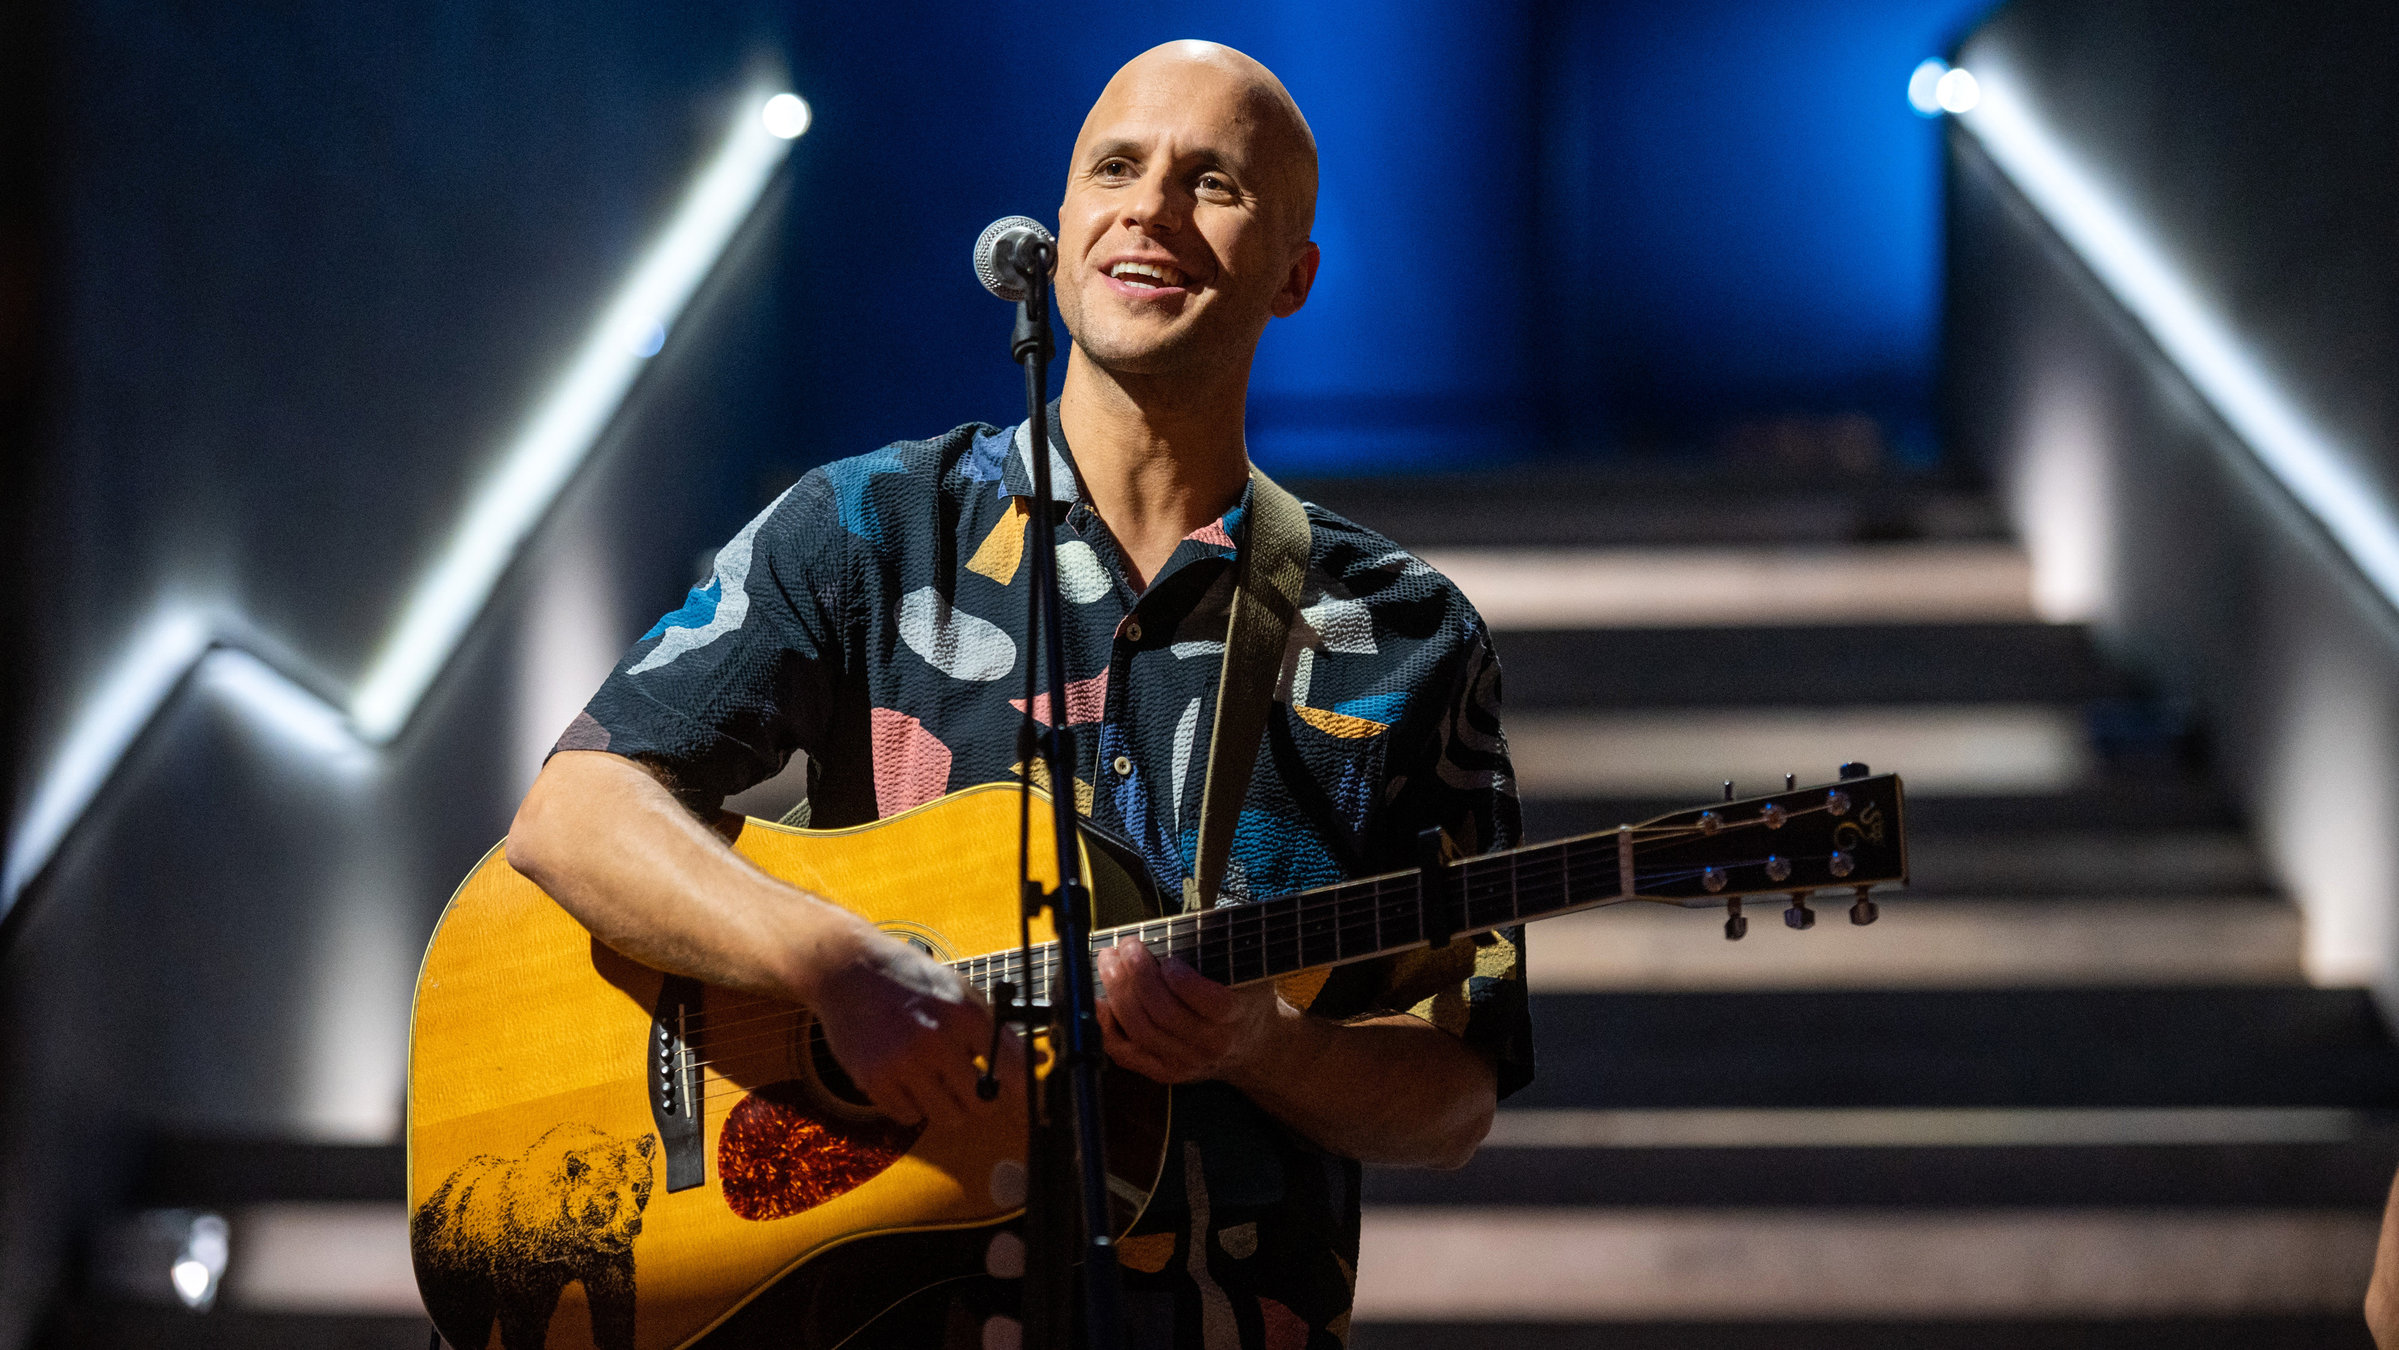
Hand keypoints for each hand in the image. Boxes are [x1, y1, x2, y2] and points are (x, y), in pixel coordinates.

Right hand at [803, 920, 1011, 1128]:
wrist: (847, 970)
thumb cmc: (909, 979)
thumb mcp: (959, 991)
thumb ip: (998, 1028)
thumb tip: (1041, 1060)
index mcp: (965, 1014)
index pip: (1011, 1069)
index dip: (1023, 1091)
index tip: (1025, 1101)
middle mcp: (936, 1040)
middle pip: (981, 1103)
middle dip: (981, 1099)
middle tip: (971, 1086)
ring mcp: (903, 1062)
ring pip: (947, 1117)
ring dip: (948, 1107)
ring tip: (937, 1083)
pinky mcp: (874, 1079)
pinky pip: (909, 1117)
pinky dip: (913, 1107)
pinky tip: (908, 1082)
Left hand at [1094, 938, 1287, 1084]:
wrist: (1253, 1047)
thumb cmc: (1245, 998)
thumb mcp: (1248, 970)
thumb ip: (1222, 950)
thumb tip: (1180, 925)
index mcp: (1236, 1016)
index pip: (1211, 1003)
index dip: (1184, 981)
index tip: (1168, 959)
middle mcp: (1211, 1044)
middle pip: (1166, 1014)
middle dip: (1138, 976)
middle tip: (1127, 947)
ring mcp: (1186, 1062)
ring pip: (1142, 1031)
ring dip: (1119, 993)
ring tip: (1110, 963)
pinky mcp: (1164, 1072)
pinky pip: (1127, 1054)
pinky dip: (1108, 1027)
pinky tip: (1101, 1000)